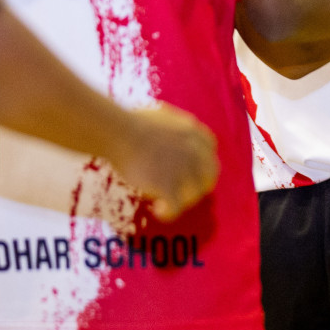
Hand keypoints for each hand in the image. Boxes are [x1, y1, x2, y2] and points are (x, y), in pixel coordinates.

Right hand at [113, 104, 220, 220]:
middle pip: (209, 174)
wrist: (120, 132)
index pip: (209, 152)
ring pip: (196, 193)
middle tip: (181, 192)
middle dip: (198, 184)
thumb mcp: (163, 116)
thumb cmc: (131, 123)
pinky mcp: (169, 185)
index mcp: (194, 132)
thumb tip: (169, 135)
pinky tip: (157, 211)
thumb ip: (174, 128)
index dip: (200, 164)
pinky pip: (176, 207)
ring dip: (184, 200)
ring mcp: (184, 168)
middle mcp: (195, 150)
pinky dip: (169, 212)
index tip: (188, 171)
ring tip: (165, 202)